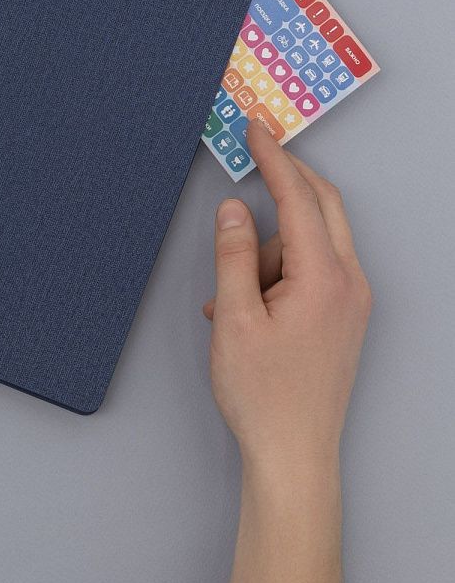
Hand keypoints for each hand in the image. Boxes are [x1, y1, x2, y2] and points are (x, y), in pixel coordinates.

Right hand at [206, 120, 371, 582]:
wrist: (294, 454)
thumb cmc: (263, 393)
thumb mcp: (233, 318)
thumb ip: (233, 254)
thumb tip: (235, 208)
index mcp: (324, 278)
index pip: (300, 198)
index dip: (273, 159)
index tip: (256, 128)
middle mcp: (349, 283)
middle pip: (321, 207)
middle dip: (286, 183)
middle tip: (253, 160)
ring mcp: (351, 300)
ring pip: (310, 242)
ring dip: (268, 250)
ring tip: (230, 300)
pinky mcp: (344, 316)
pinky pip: (312, 270)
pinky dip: (277, 273)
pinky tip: (246, 308)